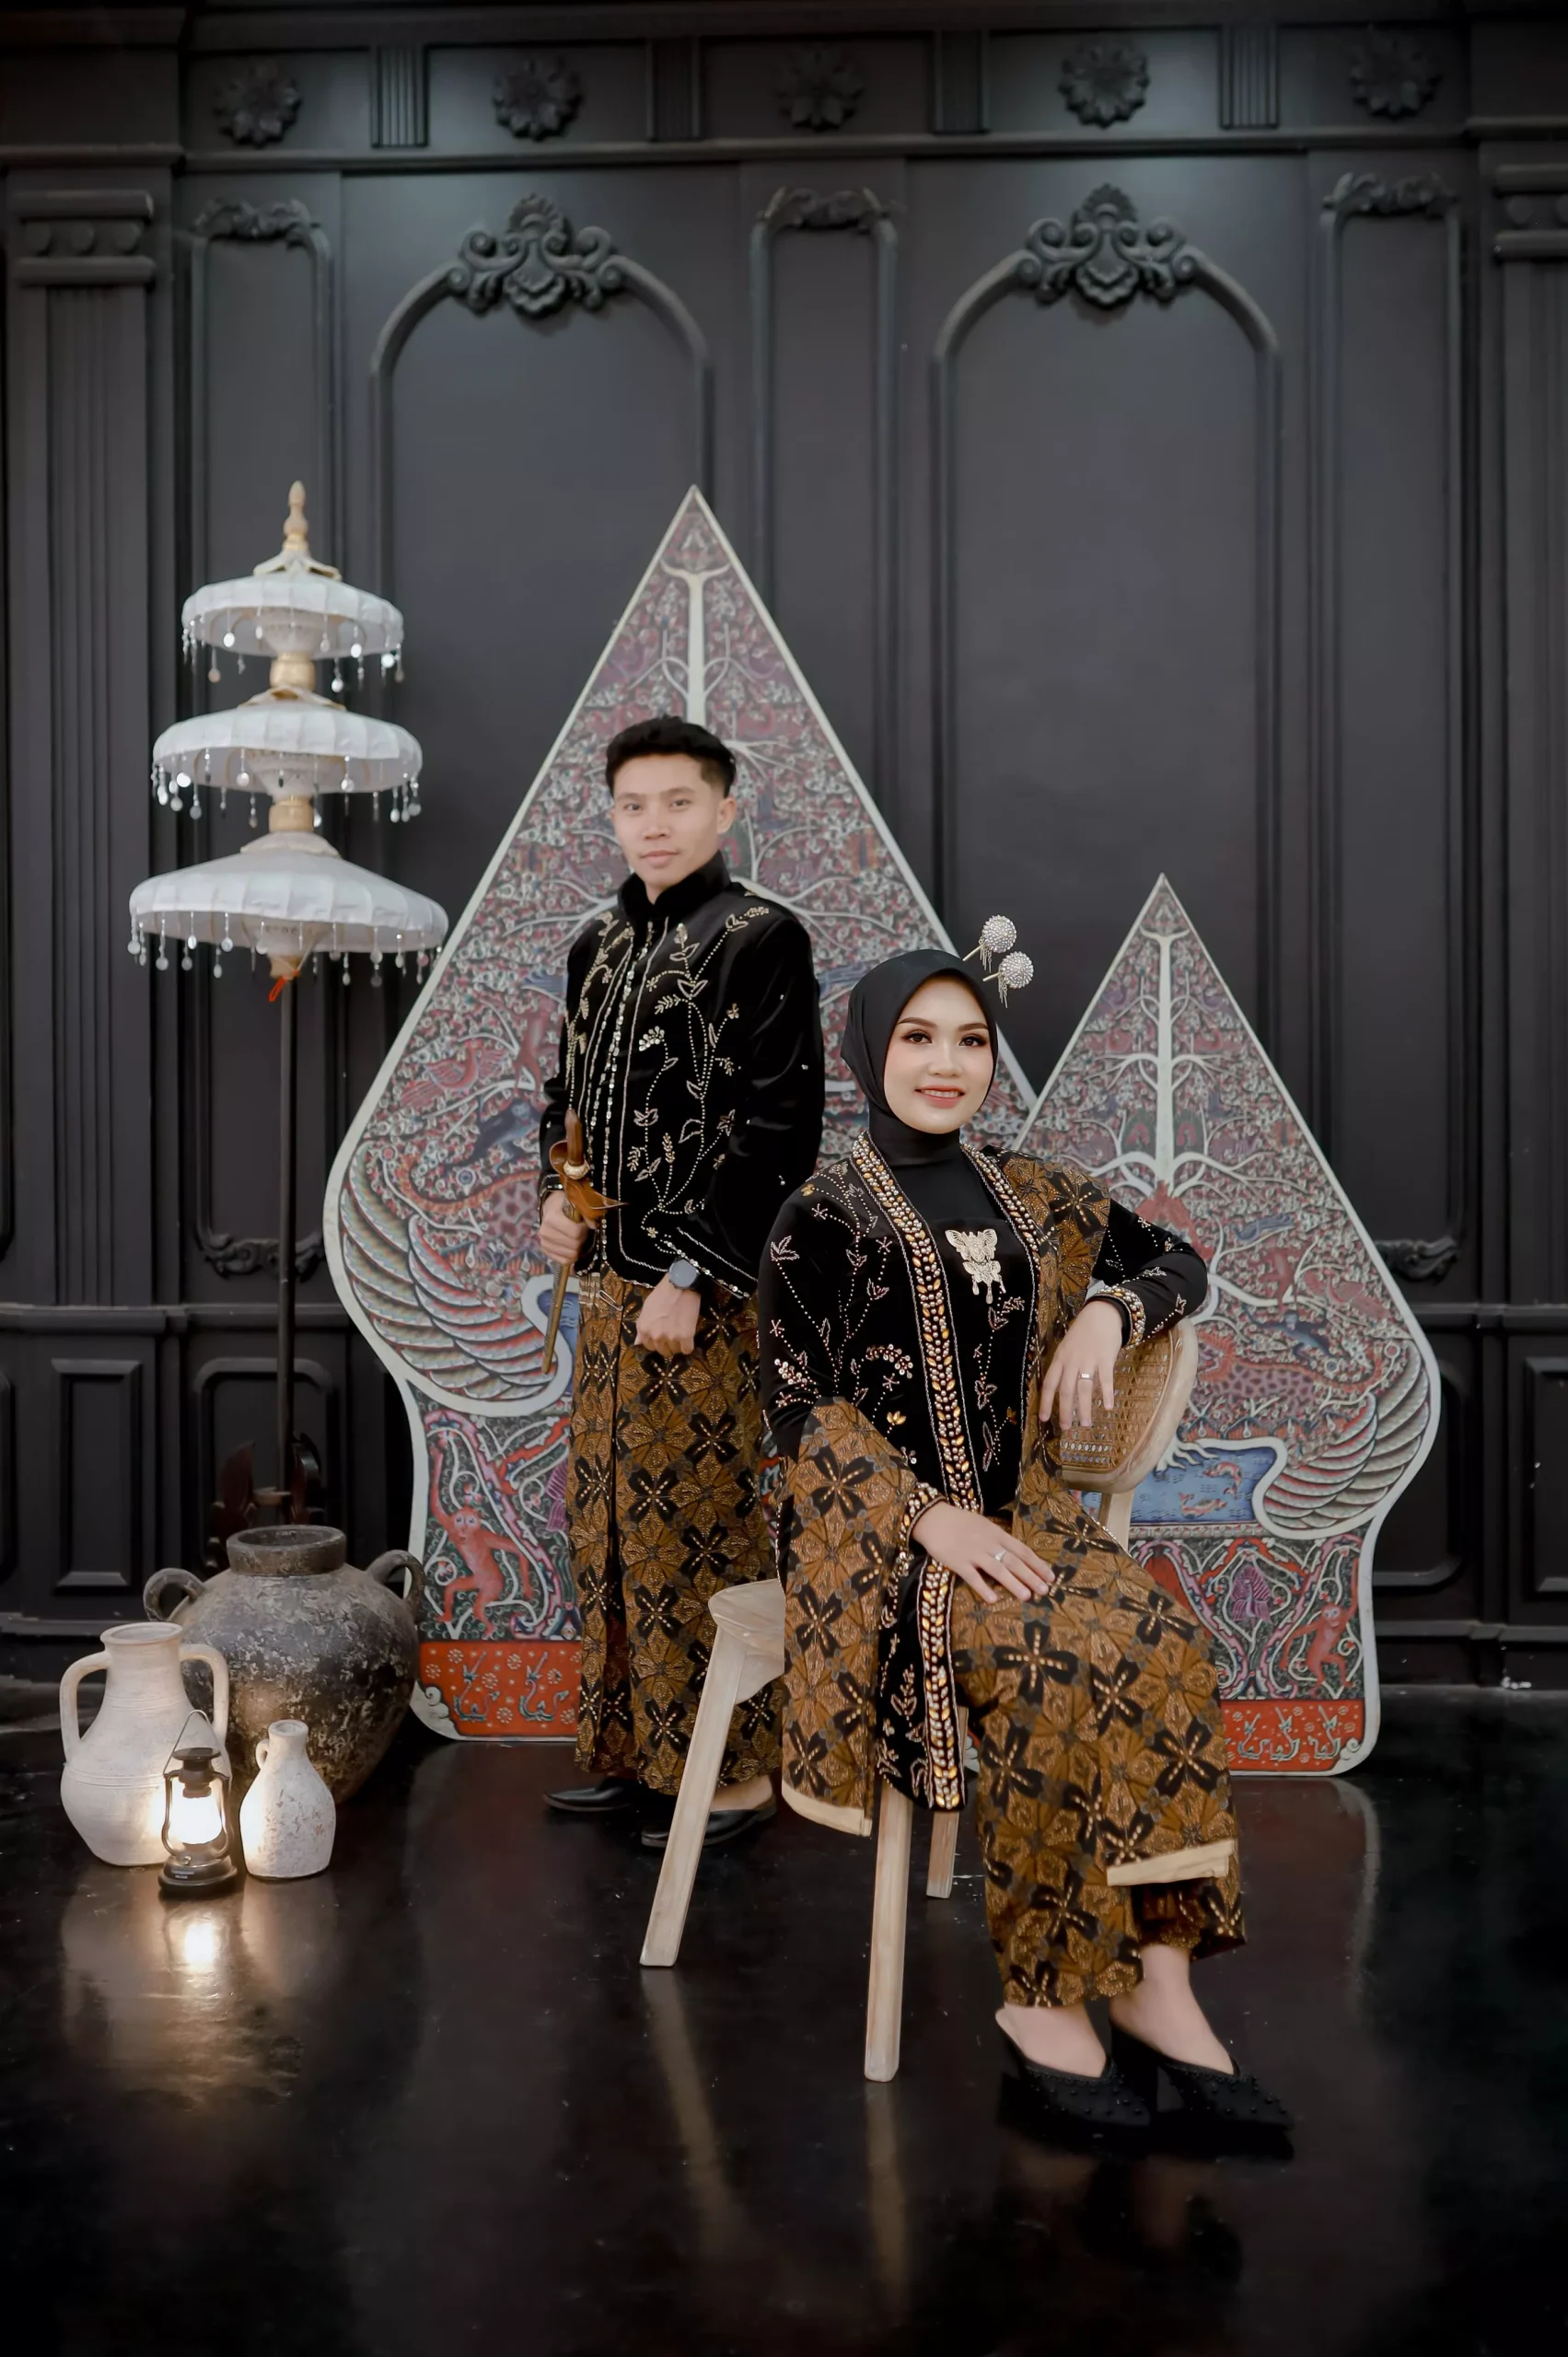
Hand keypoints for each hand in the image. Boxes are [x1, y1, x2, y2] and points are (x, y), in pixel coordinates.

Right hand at [538, 1191, 589, 1266]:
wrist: (552, 1209)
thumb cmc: (565, 1205)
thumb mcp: (575, 1203)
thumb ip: (586, 1214)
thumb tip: (593, 1226)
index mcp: (552, 1218)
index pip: (575, 1233)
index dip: (584, 1229)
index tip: (584, 1224)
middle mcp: (545, 1232)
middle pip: (574, 1245)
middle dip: (582, 1239)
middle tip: (582, 1233)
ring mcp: (544, 1243)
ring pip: (570, 1255)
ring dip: (577, 1248)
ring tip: (576, 1239)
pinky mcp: (546, 1252)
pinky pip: (564, 1261)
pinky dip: (571, 1256)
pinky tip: (572, 1248)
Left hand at [635, 1275, 701, 1358]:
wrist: (680, 1284)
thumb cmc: (662, 1294)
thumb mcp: (646, 1309)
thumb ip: (641, 1327)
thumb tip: (637, 1343)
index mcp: (644, 1329)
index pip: (649, 1347)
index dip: (657, 1342)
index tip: (663, 1336)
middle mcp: (655, 1336)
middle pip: (662, 1351)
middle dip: (668, 1345)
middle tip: (674, 1333)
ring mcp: (670, 1337)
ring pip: (675, 1351)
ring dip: (679, 1345)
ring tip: (682, 1332)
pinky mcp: (685, 1337)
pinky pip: (687, 1350)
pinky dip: (688, 1345)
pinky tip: (689, 1336)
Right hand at [910, 1500, 1055, 1604]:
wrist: (933, 1518)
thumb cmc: (960, 1522)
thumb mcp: (984, 1525)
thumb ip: (999, 1539)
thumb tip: (1017, 1555)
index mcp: (996, 1533)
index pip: (1022, 1550)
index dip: (1037, 1564)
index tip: (1050, 1576)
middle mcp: (988, 1543)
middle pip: (1013, 1561)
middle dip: (1031, 1576)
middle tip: (1044, 1590)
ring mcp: (973, 1552)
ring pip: (997, 1569)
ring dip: (1013, 1583)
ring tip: (1026, 1596)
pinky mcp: (957, 1562)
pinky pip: (972, 1577)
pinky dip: (983, 1588)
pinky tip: (993, 1599)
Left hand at [1039, 1299, 1124, 1430]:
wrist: (1101, 1314)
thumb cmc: (1083, 1333)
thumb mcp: (1067, 1347)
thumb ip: (1064, 1366)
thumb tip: (1061, 1390)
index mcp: (1060, 1359)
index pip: (1049, 1384)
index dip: (1046, 1402)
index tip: (1044, 1419)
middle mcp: (1072, 1361)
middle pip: (1066, 1390)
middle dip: (1065, 1411)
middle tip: (1066, 1427)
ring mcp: (1088, 1360)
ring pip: (1084, 1388)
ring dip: (1084, 1408)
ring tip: (1086, 1423)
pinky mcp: (1105, 1358)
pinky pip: (1106, 1379)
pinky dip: (1107, 1394)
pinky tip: (1108, 1407)